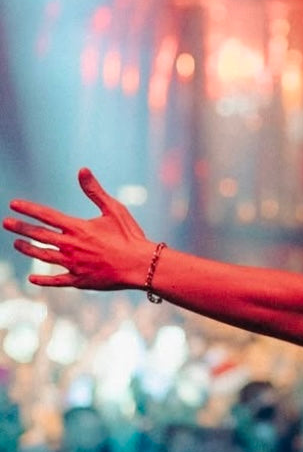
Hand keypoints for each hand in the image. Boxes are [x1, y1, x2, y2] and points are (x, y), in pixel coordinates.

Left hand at [5, 170, 152, 290]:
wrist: (140, 265)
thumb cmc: (130, 235)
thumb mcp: (114, 209)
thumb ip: (95, 191)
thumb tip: (82, 170)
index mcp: (77, 228)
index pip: (46, 216)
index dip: (29, 209)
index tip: (14, 204)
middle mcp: (71, 246)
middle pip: (39, 235)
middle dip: (21, 228)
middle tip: (7, 223)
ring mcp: (73, 264)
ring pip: (43, 256)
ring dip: (28, 249)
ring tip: (16, 244)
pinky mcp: (79, 280)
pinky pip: (56, 280)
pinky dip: (43, 279)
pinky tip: (32, 278)